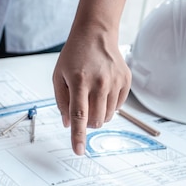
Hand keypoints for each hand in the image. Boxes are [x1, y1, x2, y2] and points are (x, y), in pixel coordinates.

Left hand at [52, 31, 130, 155]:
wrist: (95, 34)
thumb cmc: (74, 56)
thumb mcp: (58, 76)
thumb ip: (61, 102)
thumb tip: (67, 124)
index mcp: (79, 81)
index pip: (79, 115)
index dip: (78, 136)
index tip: (78, 151)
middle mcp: (99, 82)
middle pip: (95, 119)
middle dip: (87, 122)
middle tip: (81, 109)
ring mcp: (115, 81)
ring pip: (108, 116)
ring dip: (98, 115)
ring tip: (91, 97)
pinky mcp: (126, 80)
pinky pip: (118, 106)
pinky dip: (109, 106)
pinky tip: (102, 91)